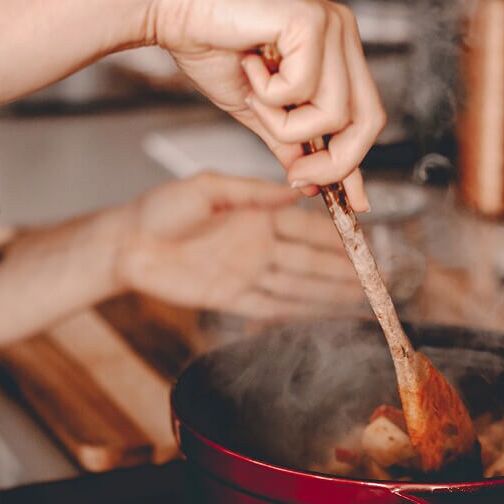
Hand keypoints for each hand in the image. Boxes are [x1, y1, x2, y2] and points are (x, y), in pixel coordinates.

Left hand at [116, 173, 363, 318]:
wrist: (126, 244)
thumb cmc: (160, 210)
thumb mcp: (207, 188)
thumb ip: (253, 192)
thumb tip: (297, 190)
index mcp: (256, 216)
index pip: (306, 230)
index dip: (335, 239)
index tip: (363, 245)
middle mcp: (258, 246)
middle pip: (310, 262)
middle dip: (343, 272)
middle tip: (376, 280)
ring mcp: (247, 273)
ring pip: (298, 287)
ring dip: (329, 295)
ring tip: (362, 301)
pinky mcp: (230, 298)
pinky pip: (272, 308)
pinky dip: (298, 312)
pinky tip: (323, 315)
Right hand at [143, 0, 386, 208]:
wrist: (172, 4)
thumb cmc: (208, 44)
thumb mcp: (256, 108)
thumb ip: (288, 139)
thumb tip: (310, 178)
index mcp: (335, 51)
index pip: (365, 116)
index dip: (357, 163)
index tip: (352, 203)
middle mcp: (342, 34)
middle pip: (368, 119)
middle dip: (334, 161)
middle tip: (297, 175)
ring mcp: (332, 26)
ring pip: (334, 112)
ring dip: (284, 121)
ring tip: (254, 93)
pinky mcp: (313, 21)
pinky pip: (304, 89)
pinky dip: (270, 94)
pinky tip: (250, 64)